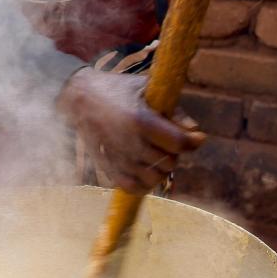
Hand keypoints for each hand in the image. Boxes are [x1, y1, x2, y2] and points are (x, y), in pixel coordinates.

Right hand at [57, 69, 206, 193]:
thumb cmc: (119, 89)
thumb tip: (195, 132)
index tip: (196, 138)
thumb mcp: (147, 89)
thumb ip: (174, 110)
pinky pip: (134, 188)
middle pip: (170, 161)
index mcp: (140, 120)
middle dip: (175, 152)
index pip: (179, 142)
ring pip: (155, 178)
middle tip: (168, 140)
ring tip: (157, 154)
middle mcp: (129, 142)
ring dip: (162, 168)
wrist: (80, 97)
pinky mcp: (107, 168)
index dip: (193, 142)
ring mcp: (118, 158)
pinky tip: (147, 170)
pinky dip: (145, 184)